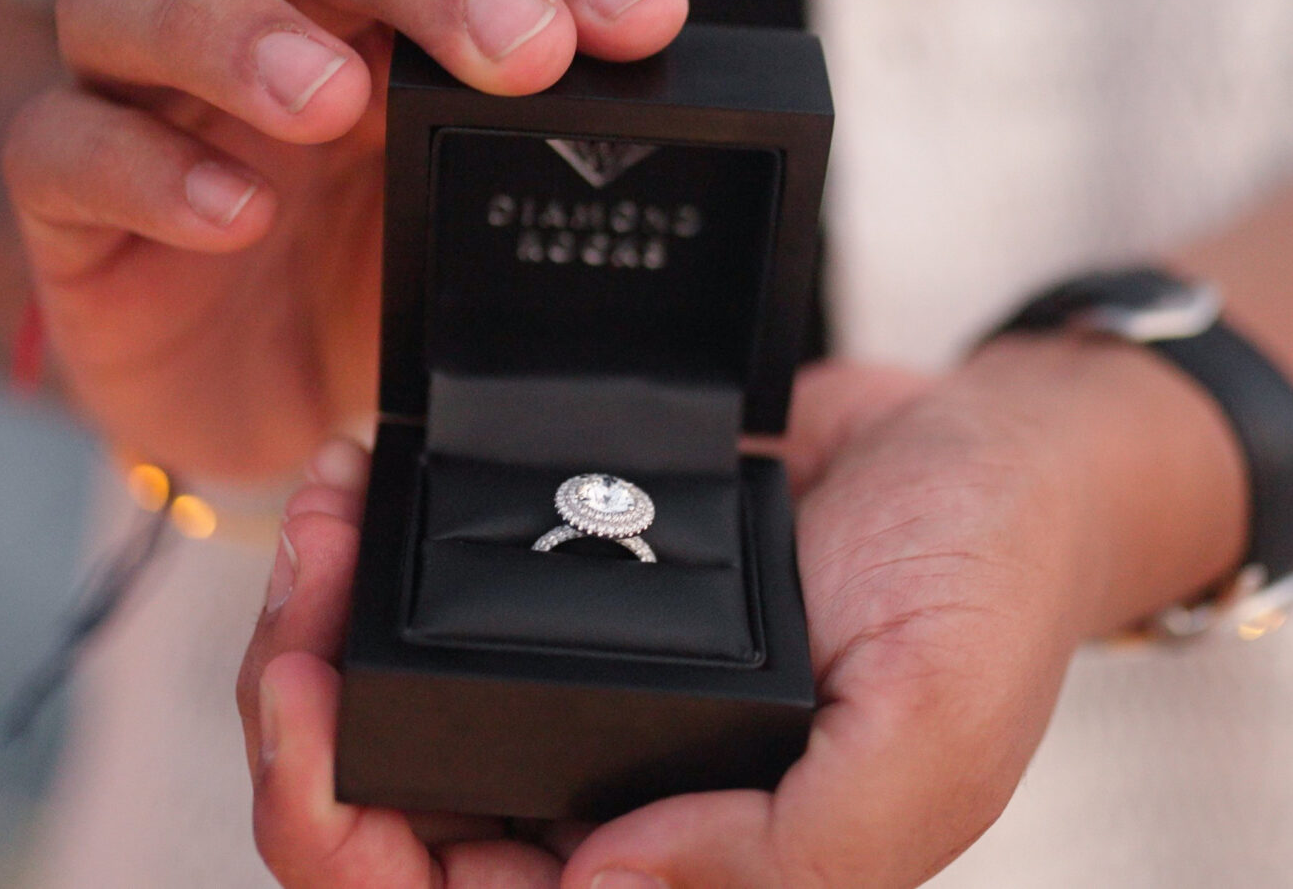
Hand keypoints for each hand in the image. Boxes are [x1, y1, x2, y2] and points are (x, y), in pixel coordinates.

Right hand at [2, 0, 687, 477]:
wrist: (254, 412)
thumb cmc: (381, 300)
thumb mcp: (484, 250)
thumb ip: (550, 194)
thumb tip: (693, 187)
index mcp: (394, 25)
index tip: (646, 20)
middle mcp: (274, 30)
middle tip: (517, 48)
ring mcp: (156, 104)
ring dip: (235, 28)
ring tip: (331, 100)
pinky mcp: (69, 203)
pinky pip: (61, 147)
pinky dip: (141, 167)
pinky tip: (228, 212)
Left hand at [235, 346, 1239, 886]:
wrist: (996, 447)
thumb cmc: (987, 601)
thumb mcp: (926, 742)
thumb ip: (784, 855)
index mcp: (688, 876)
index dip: (346, 849)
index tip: (310, 720)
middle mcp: (612, 808)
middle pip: (385, 825)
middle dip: (300, 721)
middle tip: (297, 589)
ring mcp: (581, 703)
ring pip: (386, 710)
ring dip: (319, 623)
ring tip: (323, 512)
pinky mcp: (570, 597)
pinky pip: (434, 597)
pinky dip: (376, 547)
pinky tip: (363, 476)